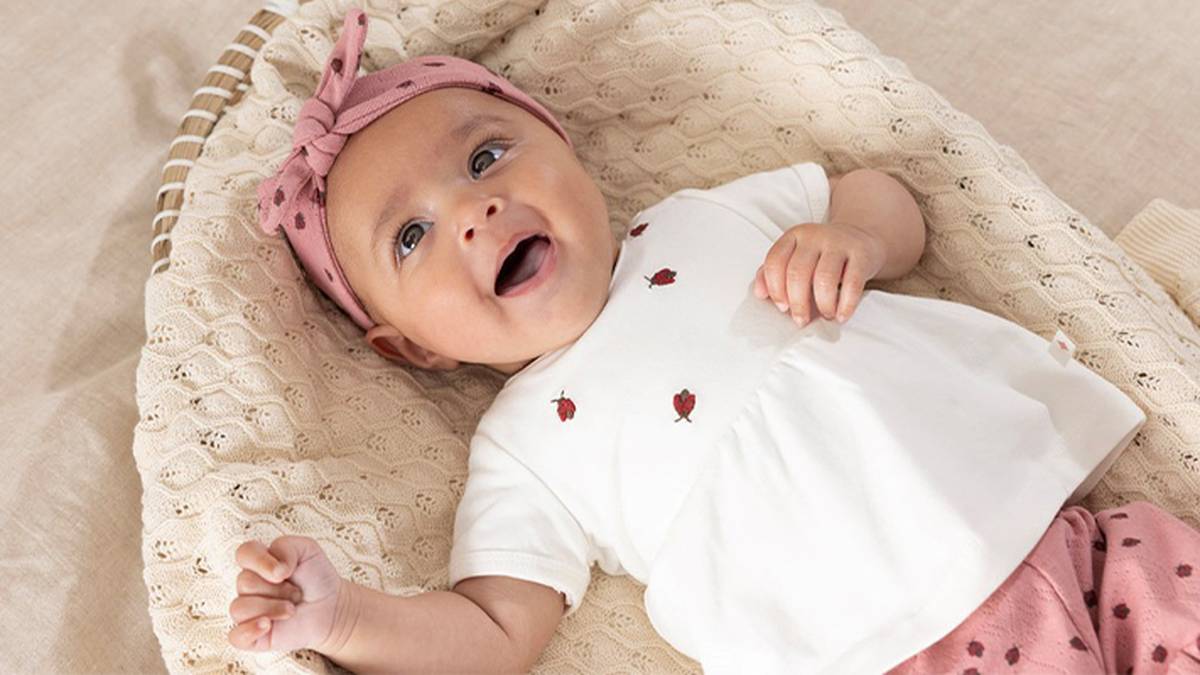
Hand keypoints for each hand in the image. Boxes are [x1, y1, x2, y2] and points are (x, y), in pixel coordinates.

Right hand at [228, 535, 343, 652]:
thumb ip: (286, 546)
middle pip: (245, 582)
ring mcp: (248, 612)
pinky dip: (250, 630)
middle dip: (278, 589)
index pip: (243, 553)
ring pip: (240, 608)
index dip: (260, 561)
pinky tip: (268, 626)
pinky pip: (236, 636)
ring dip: (273, 608)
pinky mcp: (251, 636)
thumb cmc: (316, 577)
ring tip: (292, 609)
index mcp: (258, 563)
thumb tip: (274, 571)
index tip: (284, 572)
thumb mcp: (308, 549)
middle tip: (296, 592)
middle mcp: (248, 586)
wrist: (331, 607)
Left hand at [753, 221, 885, 325]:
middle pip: (797, 273)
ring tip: (825, 315)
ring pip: (823, 278)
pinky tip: (841, 315)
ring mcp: (838, 243)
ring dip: (822, 304)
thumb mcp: (795, 257)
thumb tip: (760, 294)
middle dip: (797, 303)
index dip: (775, 288)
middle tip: (801, 320)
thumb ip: (773, 273)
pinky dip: (845, 304)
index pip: (775, 261)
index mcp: (793, 237)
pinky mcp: (861, 254)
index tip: (782, 307)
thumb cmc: (821, 256)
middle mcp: (814, 236)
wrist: (860, 238)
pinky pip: (852, 283)